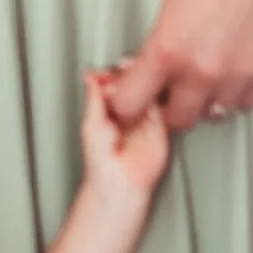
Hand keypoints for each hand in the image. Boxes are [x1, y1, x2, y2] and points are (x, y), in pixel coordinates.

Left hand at [79, 67, 170, 202]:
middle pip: (133, 83)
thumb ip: (94, 98)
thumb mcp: (92, 123)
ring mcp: (143, 117)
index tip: (110, 72)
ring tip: (140, 79)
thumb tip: (90, 75)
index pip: (112, 83)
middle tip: (128, 71)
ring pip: (148, 90)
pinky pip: (163, 104)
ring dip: (147, 81)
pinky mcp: (160, 124)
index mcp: (107, 110)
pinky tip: (154, 89)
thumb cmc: (101, 160)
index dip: (112, 75)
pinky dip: (160, 94)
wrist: (121, 181)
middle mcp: (126, 111)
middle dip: (131, 74)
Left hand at [103, 0, 252, 137]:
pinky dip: (236, 94)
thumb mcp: (167, 9)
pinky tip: (232, 72)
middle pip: (176, 120)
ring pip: (214, 115)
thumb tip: (142, 71)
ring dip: (205, 101)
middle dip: (169, 107)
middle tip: (170, 90)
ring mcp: (239, 77)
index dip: (127, 103)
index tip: (131, 99)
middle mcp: (203, 72)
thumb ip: (156, 48)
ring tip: (205, 75)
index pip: (130, 104)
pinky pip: (245, 104)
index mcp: (167, 52)